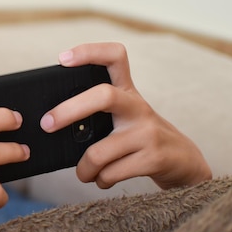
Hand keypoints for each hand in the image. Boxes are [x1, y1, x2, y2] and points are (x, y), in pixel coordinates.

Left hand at [39, 42, 211, 189]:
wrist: (185, 163)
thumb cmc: (140, 138)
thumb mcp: (123, 117)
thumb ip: (96, 113)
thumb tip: (51, 123)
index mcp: (127, 91)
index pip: (114, 56)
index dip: (89, 52)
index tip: (63, 58)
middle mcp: (138, 106)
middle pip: (103, 95)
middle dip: (68, 110)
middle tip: (47, 124)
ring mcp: (148, 132)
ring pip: (98, 151)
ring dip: (84, 168)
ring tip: (84, 172)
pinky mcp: (154, 158)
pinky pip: (111, 172)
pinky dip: (100, 180)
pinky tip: (103, 179)